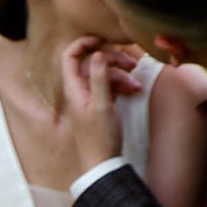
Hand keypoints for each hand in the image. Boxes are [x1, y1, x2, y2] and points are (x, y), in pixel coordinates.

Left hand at [48, 36, 125, 186]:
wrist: (103, 165)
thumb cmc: (100, 138)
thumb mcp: (101, 105)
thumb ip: (98, 77)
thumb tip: (97, 54)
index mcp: (73, 89)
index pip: (69, 56)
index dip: (83, 44)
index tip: (101, 40)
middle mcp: (79, 91)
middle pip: (92, 63)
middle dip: (112, 60)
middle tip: (131, 64)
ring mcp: (90, 98)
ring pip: (104, 74)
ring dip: (122, 75)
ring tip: (137, 84)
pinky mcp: (101, 105)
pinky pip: (110, 86)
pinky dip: (122, 85)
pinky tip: (135, 90)